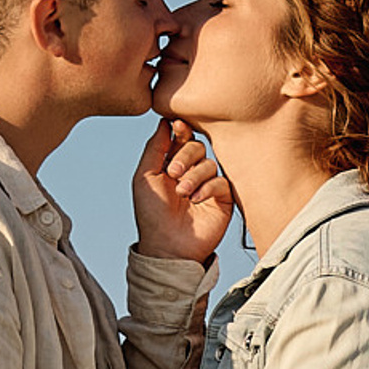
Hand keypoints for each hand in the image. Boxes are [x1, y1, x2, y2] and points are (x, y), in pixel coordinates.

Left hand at [132, 118, 234, 264]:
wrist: (166, 246)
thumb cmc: (151, 214)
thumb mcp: (145, 176)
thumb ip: (154, 148)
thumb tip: (165, 122)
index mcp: (173, 163)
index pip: (182, 138)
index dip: (181, 129)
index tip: (177, 127)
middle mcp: (192, 171)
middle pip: (197, 146)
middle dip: (185, 156)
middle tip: (173, 173)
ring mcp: (208, 185)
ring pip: (209, 164)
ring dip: (193, 176)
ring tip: (182, 193)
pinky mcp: (223, 200)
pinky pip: (221, 183)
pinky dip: (207, 188)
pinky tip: (195, 200)